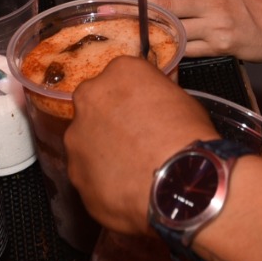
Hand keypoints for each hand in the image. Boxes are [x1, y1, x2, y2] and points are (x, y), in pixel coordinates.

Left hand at [68, 58, 212, 232]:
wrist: (176, 184)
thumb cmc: (186, 140)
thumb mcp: (183, 101)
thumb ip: (156, 97)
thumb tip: (155, 104)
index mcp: (120, 73)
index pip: (120, 78)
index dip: (132, 98)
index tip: (141, 110)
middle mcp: (90, 99)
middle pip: (94, 106)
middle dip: (109, 122)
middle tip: (134, 139)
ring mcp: (77, 137)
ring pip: (86, 142)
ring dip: (103, 152)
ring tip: (131, 168)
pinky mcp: (75, 172)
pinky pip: (86, 173)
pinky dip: (101, 180)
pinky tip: (125, 187)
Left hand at [129, 0, 261, 63]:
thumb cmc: (252, 4)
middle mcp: (214, 1)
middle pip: (170, 5)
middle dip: (139, 8)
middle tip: (113, 9)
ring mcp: (217, 25)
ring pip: (175, 29)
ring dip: (151, 32)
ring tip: (126, 32)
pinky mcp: (221, 46)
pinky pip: (188, 49)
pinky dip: (171, 50)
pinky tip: (155, 51)